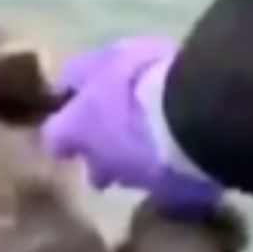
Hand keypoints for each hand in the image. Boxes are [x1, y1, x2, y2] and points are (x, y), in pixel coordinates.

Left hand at [40, 35, 222, 212]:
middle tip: (123, 139)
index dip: (66, 129)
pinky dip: (177, 171)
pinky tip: (191, 154)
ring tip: (162, 145)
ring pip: (134, 178)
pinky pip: (173, 184)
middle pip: (95, 170)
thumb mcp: (107, 58)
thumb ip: (82, 72)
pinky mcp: (179, 194)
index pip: (55, 137)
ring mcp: (140, 182)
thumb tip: (63, 83)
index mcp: (78, 131)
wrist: (197, 112)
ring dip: (142, 164)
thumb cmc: (144, 79)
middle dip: (105, 158)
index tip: (78, 117)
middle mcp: (102, 164)